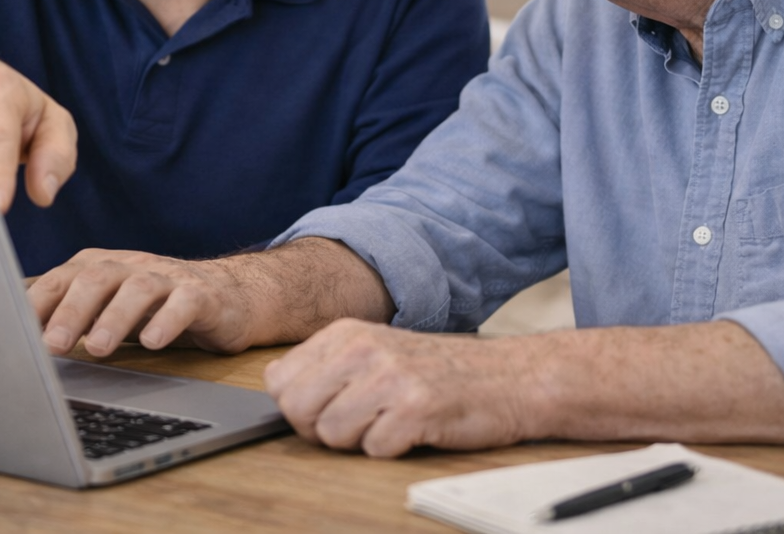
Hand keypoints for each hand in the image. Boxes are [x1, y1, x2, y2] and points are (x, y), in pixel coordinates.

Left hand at [27, 248, 259, 357]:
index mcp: (102, 266)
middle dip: (72, 311)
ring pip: (139, 287)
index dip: (39, 301)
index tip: (15, 328)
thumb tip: (19, 341)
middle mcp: (132, 266)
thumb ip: (70, 318)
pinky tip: (153, 342)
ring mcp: (168, 277)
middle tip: (52, 345)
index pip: (63, 277)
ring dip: (115, 317)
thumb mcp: (109, 309)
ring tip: (99, 348)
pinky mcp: (202, 294)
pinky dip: (167, 320)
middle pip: (98, 277)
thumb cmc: (155, 307)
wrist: (227, 296)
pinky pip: (185, 302)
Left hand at [263, 319, 535, 457]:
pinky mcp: (415, 409)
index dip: (300, 406)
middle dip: (322, 429)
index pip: (279, 381)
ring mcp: (389, 377)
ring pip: (331, 435)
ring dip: (360, 441)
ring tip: (392, 422)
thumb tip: (274, 384)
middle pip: (297, 410)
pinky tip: (416, 429)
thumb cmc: (439, 371)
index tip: (332, 406)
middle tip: (362, 421)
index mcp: (346, 332)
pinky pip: (373, 450)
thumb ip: (326, 365)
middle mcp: (363, 349)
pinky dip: (393, 450)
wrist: (509, 377)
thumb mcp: (375, 351)